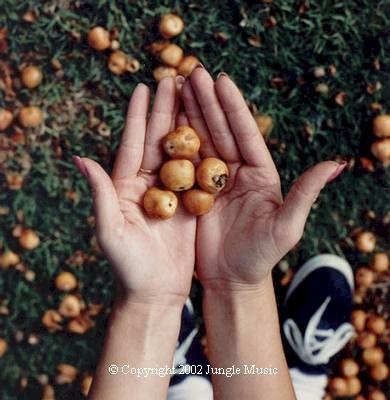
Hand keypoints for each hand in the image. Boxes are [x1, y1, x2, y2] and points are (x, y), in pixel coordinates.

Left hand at [73, 77, 195, 305]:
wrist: (156, 292)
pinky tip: (214, 131)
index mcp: (127, 187)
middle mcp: (149, 185)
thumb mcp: (111, 232)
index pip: (133, 144)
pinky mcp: (190, 204)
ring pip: (181, 152)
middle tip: (175, 79)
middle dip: (166, 110)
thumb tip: (80, 159)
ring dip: (187, 124)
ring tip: (195, 97)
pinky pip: (199, 173)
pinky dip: (206, 151)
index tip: (144, 87)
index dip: (138, 116)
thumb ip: (100, 195)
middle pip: (158, 141)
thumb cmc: (129, 267)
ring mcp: (171, 193)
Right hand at [181, 67, 345, 290]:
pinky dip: (175, 141)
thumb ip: (306, 194)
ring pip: (201, 141)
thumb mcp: (287, 227)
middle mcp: (237, 171)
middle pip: (221, 131)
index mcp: (260, 173)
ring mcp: (213, 180)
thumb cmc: (261, 256)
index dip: (234, 108)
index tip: (220, 80)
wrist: (232, 278)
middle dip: (207, 102)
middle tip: (192, 73)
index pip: (246, 134)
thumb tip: (335, 164)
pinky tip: (165, 120)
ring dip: (189, 114)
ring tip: (175, 87)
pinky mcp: (194, 191)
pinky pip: (184, 162)